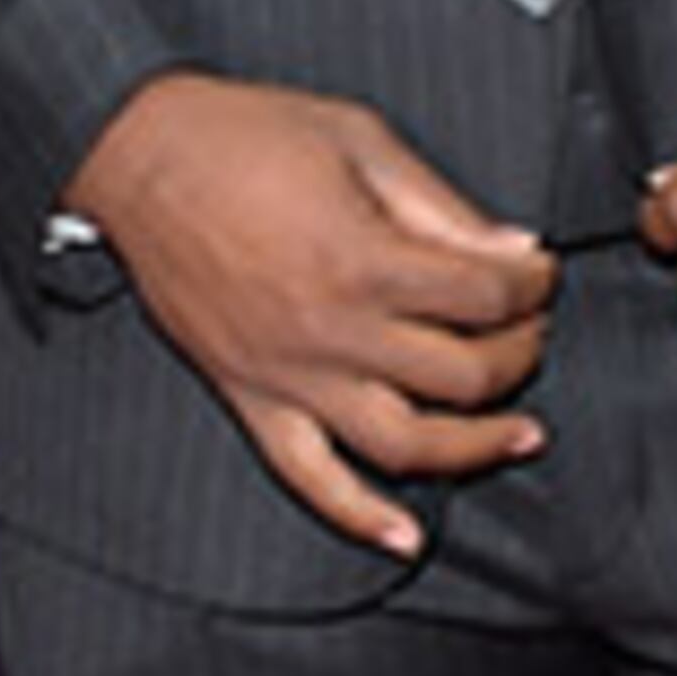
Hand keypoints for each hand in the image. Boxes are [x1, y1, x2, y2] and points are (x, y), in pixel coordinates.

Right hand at [63, 71, 556, 559]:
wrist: (138, 158)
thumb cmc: (243, 137)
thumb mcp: (361, 141)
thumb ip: (442, 208)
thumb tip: (514, 250)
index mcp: (364, 259)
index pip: (486, 296)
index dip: (533, 284)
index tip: (538, 272)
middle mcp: (331, 330)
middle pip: (464, 375)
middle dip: (520, 352)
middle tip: (530, 329)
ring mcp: (289, 375)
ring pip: (405, 444)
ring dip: (476, 446)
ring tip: (519, 433)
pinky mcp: (250, 398)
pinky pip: (309, 479)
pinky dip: (360, 517)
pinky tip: (406, 537)